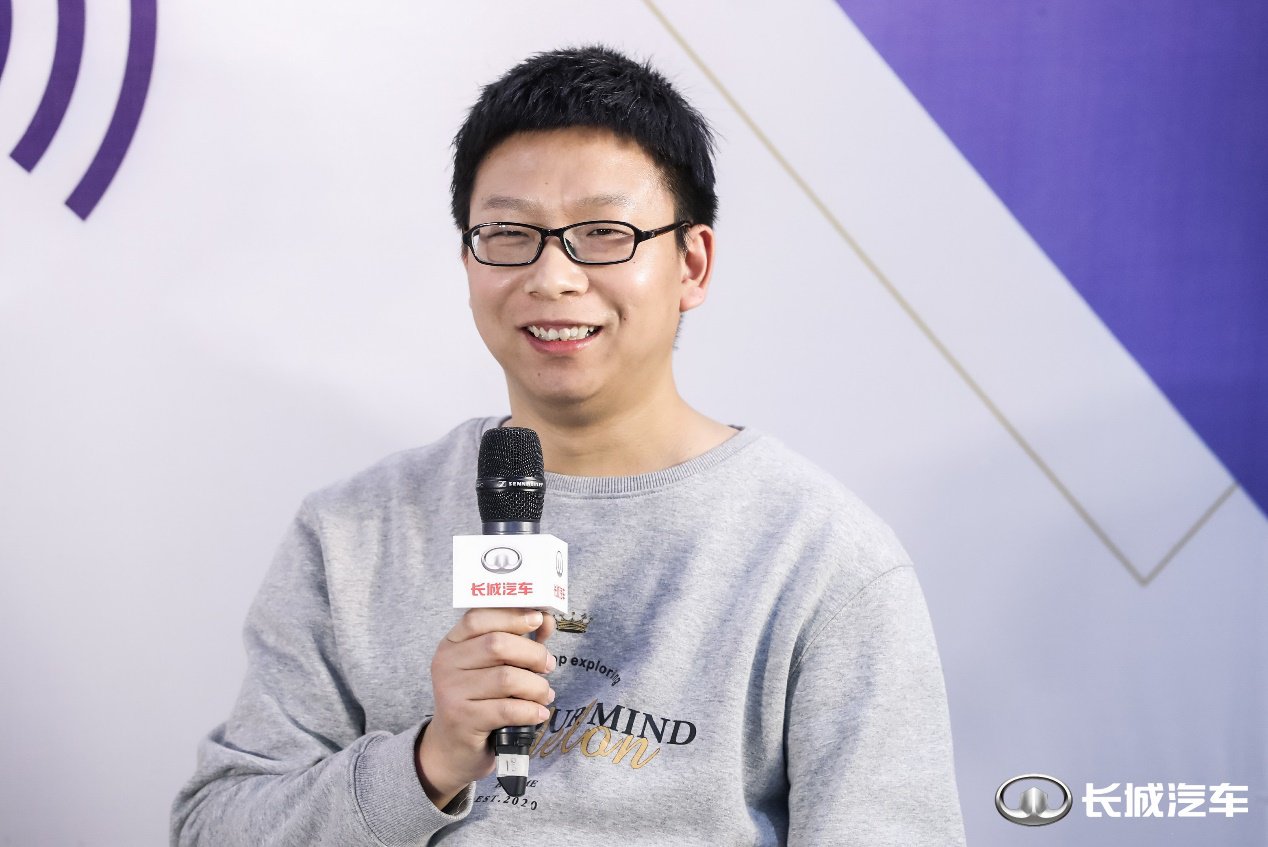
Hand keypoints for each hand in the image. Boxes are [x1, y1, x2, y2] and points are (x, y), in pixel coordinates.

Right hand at [416, 608, 555, 808]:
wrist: (452, 747)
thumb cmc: (479, 699)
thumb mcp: (489, 666)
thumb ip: (515, 640)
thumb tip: (547, 621)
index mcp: (452, 643)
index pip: (478, 617)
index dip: (512, 615)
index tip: (539, 619)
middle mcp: (447, 664)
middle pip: (497, 645)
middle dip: (533, 653)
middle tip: (548, 665)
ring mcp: (452, 692)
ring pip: (507, 678)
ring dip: (536, 687)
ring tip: (544, 694)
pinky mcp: (463, 719)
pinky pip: (508, 709)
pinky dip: (531, 710)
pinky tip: (539, 713)